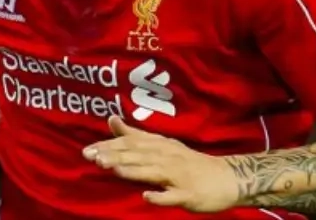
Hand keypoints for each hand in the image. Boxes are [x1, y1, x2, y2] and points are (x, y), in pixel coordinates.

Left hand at [83, 116, 238, 212]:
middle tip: (93, 157)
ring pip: (154, 172)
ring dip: (134, 171)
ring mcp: (179, 176)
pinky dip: (161, 196)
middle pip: (139, 155)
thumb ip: (134, 134)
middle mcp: (168, 157)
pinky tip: (147, 197)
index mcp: (160, 146)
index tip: (87, 150)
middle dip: (116, 156)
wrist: (227, 178)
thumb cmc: (188, 163)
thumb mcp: (162, 145)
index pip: (131, 143)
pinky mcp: (189, 194)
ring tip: (114, 170)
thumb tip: (110, 119)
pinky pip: (174, 196)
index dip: (109, 146)